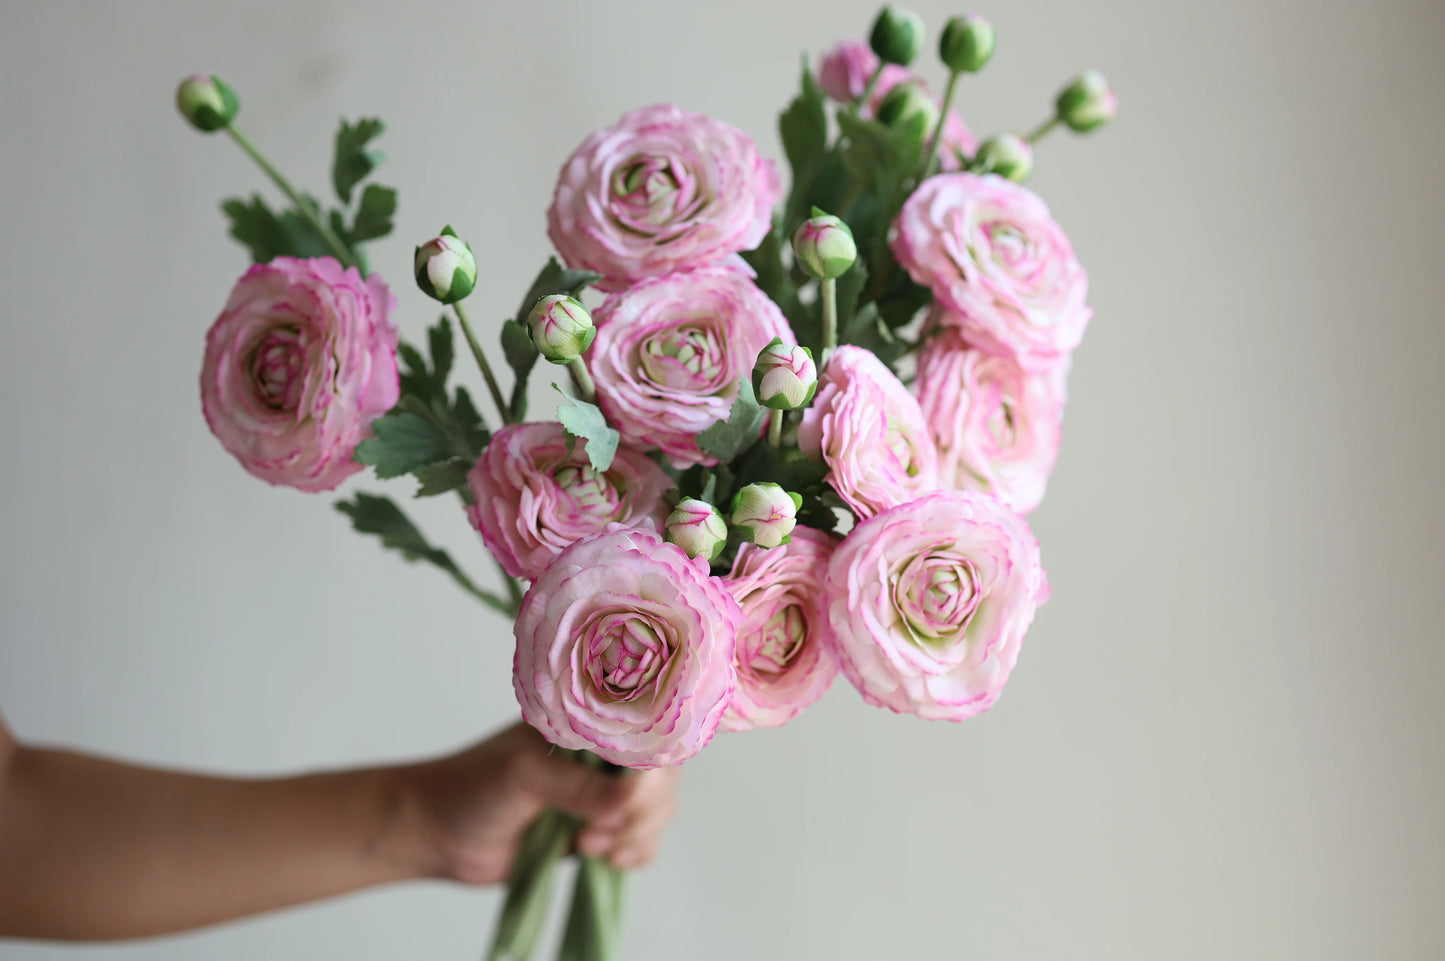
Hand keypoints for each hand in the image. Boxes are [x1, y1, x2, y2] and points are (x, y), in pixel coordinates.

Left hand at [388, 722, 679, 884]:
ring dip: (634, 835)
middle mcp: (603, 754)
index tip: (629, 798)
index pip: (648, 732)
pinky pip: (643, 842)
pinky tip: (604, 858)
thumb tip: (632, 796)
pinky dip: (635, 853)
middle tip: (599, 830)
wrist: (440, 835)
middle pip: (661, 776)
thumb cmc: (472, 786)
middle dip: (642, 810)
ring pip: (657, 811)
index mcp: (588, 722)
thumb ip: (580, 787)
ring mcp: (602, 793)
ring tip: (586, 844)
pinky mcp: (600, 830)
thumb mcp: (525, 776)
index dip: (652, 766)